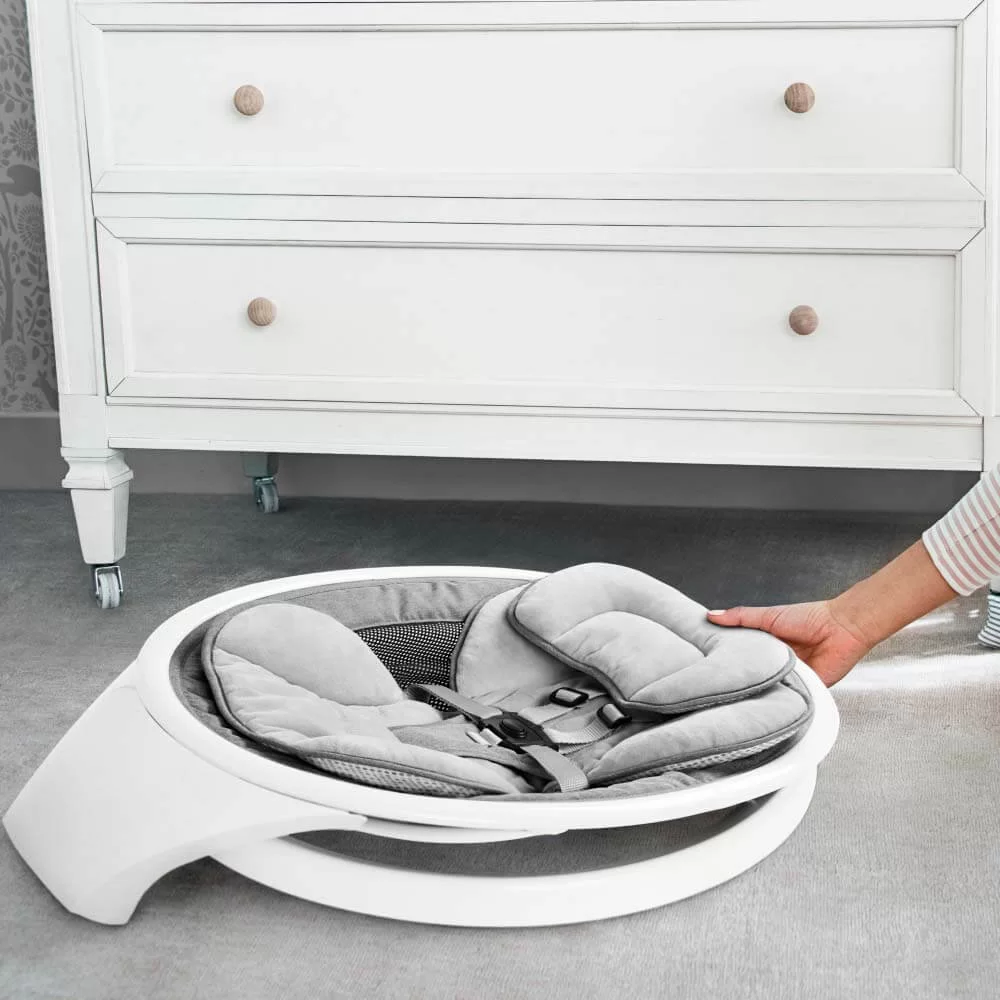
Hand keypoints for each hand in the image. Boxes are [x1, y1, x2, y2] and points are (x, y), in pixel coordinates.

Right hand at [706, 601, 872, 686]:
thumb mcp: (767, 616)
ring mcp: (789, 678)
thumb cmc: (809, 618)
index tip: (705, 666)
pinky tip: (766, 700)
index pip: (741, 657)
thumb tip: (710, 616)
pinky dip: (779, 699)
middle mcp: (776, 664)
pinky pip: (787, 698)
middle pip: (752, 675)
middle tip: (717, 686)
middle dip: (739, 680)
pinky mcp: (805, 690)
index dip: (725, 661)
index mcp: (766, 647)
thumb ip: (740, 618)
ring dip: (759, 690)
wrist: (841, 629)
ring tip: (738, 696)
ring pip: (768, 688)